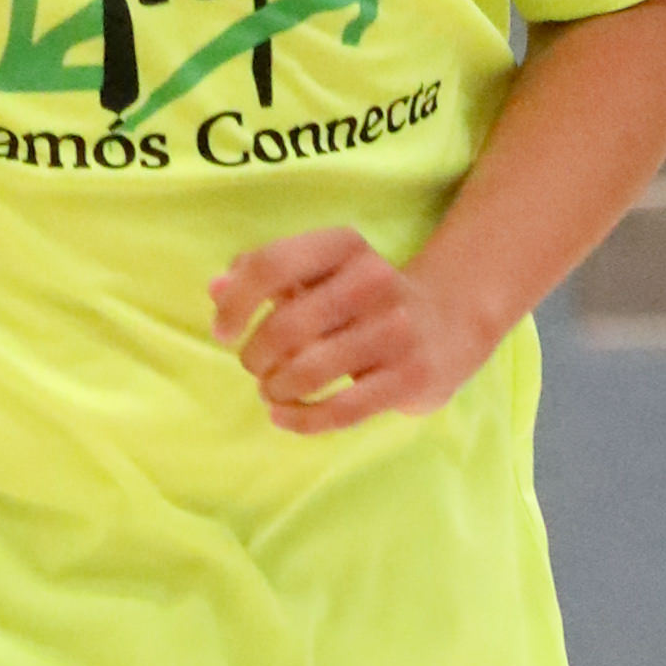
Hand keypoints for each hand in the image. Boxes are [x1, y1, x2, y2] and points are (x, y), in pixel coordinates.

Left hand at [209, 227, 491, 436]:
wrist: (450, 322)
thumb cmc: (363, 299)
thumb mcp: (320, 274)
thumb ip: (267, 278)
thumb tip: (215, 289)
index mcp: (345, 246)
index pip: (272, 265)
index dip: (236, 303)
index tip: (224, 333)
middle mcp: (374, 281)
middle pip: (287, 324)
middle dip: (256, 356)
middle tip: (256, 367)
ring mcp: (397, 330)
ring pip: (309, 370)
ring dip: (276, 388)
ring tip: (273, 390)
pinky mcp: (411, 377)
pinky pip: (341, 409)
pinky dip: (301, 419)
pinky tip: (285, 416)